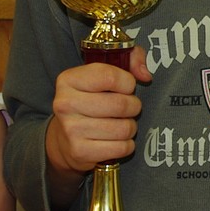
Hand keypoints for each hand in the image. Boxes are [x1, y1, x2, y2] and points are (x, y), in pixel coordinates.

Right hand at [46, 49, 152, 175]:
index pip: (110, 76)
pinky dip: (126, 145)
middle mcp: (65, 103)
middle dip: (133, 106)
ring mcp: (71, 129)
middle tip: (129, 108)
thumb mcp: (104, 71)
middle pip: (120, 105)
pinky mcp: (80, 151)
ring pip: (124, 128)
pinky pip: (121, 148)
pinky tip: (116, 140)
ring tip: (121, 124)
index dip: (128, 82)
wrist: (64, 139)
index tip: (126, 87)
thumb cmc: (91, 100)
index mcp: (68, 79)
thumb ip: (131, 58)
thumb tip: (145, 75)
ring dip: (130, 126)